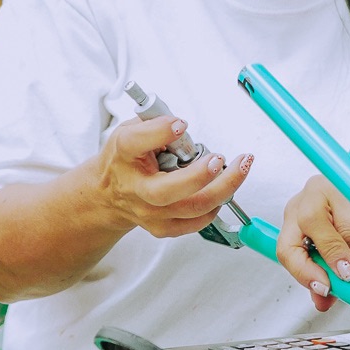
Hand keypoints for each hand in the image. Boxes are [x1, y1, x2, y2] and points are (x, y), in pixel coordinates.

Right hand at [96, 116, 252, 239]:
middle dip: (200, 175)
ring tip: (240, 167)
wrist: (109, 196)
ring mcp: (150, 212)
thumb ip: (155, 122)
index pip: (137, 143)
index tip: (180, 124)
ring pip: (192, 207)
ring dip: (223, 188)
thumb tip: (183, 126)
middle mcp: (136, 187)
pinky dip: (216, 205)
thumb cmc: (125, 160)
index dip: (160, 132)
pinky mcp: (163, 227)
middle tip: (219, 158)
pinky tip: (225, 189)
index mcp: (124, 155)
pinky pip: (197, 221)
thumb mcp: (130, 130)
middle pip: (168, 190)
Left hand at [277, 174, 349, 313]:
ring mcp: (338, 192)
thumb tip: (324, 301)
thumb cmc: (319, 222)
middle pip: (322, 231)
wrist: (334, 190)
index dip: (305, 271)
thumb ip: (316, 276)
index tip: (325, 288)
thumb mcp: (312, 246)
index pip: (289, 247)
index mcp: (292, 217)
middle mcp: (311, 199)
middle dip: (341, 260)